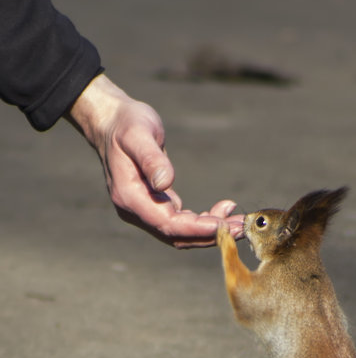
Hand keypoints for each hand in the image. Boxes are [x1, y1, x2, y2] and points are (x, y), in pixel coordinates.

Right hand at [66, 74, 243, 247]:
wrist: (112, 122)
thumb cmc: (126, 124)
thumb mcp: (138, 135)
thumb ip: (151, 159)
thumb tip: (165, 183)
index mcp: (130, 197)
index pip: (167, 224)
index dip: (196, 228)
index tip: (222, 227)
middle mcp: (135, 210)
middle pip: (177, 235)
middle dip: (211, 234)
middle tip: (242, 228)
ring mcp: (144, 210)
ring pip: (182, 233)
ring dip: (212, 231)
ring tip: (240, 222)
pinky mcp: (155, 205)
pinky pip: (182, 222)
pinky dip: (204, 221)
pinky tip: (224, 211)